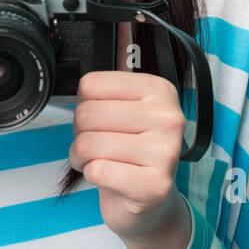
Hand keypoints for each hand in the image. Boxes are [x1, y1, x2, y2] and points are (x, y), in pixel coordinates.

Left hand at [68, 70, 187, 244]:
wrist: (150, 206)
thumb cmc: (131, 155)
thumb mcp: (125, 113)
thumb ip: (111, 85)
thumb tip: (107, 42)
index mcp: (160, 91)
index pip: (91, 85)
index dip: (83, 106)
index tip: (99, 119)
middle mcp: (169, 118)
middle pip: (87, 115)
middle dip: (80, 135)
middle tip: (97, 145)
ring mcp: (166, 153)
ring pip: (88, 144)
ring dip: (82, 158)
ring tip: (99, 162)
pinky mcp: (154, 186)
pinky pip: (97, 171)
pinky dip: (93, 177)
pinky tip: (109, 179)